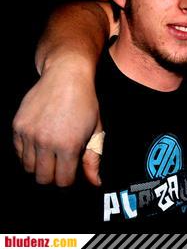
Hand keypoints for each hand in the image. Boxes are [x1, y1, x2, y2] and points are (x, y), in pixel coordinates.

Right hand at [13, 64, 100, 185]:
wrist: (66, 76)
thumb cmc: (85, 103)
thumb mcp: (96, 131)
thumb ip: (93, 159)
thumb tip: (95, 183)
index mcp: (68, 146)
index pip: (62, 181)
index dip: (68, 179)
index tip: (71, 170)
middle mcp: (46, 142)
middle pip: (43, 178)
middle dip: (53, 175)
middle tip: (60, 163)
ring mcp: (29, 134)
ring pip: (28, 167)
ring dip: (39, 164)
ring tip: (51, 151)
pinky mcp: (18, 127)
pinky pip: (19, 152)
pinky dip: (28, 152)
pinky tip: (41, 141)